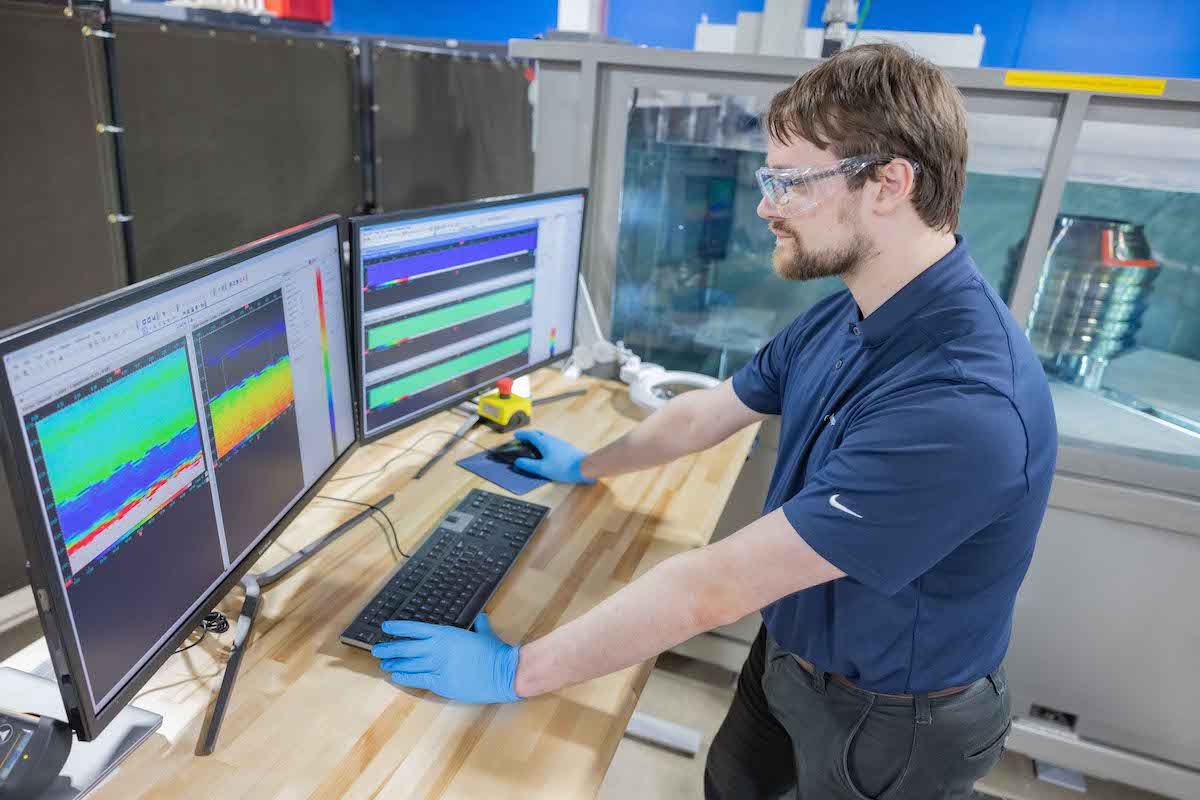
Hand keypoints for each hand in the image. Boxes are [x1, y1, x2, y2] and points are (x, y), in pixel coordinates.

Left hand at [371, 614, 520, 702]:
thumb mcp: (485, 633)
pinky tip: (395, 675)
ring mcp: (439, 666)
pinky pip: (418, 679)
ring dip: (394, 663)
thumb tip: (480, 617)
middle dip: (390, 648)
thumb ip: (479, 625)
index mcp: (447, 633)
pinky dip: (405, 677)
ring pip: (409, 664)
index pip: (416, 629)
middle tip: (377, 650)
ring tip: (383, 663)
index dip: (399, 628)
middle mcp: (438, 648)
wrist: (504, 672)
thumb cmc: (496, 651)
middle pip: (406, 647)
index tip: (386, 628)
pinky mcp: (442, 683)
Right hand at [513, 429, 594, 483]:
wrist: (583, 467)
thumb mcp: (543, 468)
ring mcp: (560, 442)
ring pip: (546, 437)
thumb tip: (518, 461)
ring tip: (533, 446)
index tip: (515, 435)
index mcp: (544, 442)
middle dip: (529, 435)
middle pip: (539, 433)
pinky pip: (552, 442)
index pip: (530, 435)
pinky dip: (545, 443)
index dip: (522, 434)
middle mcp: (552, 439)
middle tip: (523, 439)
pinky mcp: (566, 447)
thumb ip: (529, 465)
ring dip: (538, 439)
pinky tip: (547, 452)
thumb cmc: (563, 468)